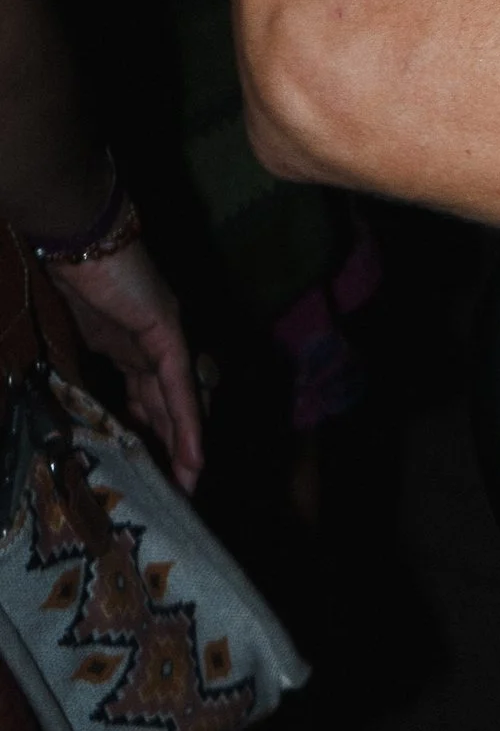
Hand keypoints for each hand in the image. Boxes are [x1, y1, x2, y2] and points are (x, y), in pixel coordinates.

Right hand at [45, 239, 206, 491]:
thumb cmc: (72, 278)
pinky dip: (188, 423)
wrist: (83, 239)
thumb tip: (78, 411)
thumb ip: (88, 368)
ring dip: (186, 446)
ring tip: (192, 486)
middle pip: (169, 407)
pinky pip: (180, 386)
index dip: (153, 435)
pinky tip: (196, 456)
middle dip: (172, 449)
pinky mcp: (168, 331)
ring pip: (181, 402)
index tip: (152, 472)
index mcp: (133, 346)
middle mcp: (157, 344)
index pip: (150, 400)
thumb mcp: (79, 337)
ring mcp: (167, 336)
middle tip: (178, 491)